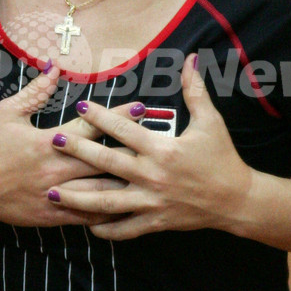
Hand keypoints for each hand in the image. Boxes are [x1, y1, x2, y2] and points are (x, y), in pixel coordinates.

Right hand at [0, 65, 144, 227]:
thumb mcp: (7, 113)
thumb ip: (35, 91)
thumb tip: (54, 67)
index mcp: (47, 142)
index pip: (91, 127)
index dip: (119, 117)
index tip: (142, 108)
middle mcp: (56, 169)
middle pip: (104, 159)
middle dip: (134, 148)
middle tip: (161, 141)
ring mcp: (57, 195)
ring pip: (102, 190)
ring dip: (128, 182)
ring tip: (153, 174)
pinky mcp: (54, 216)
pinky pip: (89, 216)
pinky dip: (110, 211)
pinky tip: (130, 206)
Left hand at [46, 55, 252, 238]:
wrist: (237, 199)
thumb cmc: (222, 158)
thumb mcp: (210, 122)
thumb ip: (195, 91)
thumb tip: (189, 60)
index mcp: (162, 149)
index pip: (124, 130)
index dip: (101, 117)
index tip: (80, 107)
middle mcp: (152, 176)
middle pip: (107, 162)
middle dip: (78, 152)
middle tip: (54, 142)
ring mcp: (151, 202)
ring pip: (107, 202)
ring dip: (79, 197)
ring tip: (53, 193)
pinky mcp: (155, 222)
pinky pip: (125, 229)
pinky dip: (105, 230)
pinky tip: (87, 226)